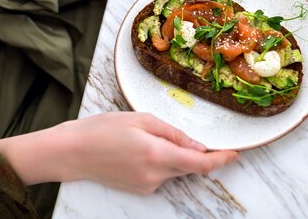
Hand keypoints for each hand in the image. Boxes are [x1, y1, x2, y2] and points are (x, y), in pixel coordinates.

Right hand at [0, 111, 238, 193]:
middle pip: (189, 166)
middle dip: (193, 152)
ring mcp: (147, 186)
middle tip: (178, 133)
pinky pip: (161, 174)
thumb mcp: (140, 119)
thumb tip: (197, 145)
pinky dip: (161, 162)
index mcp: (157, 155)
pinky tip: (140, 148)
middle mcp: (155, 176)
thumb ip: (172, 133)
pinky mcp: (139, 189)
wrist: (73, 152)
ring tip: (146, 137)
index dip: (221, 160)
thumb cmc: (103, 130)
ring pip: (175, 170)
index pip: (200, 163)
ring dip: (174, 155)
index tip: (234, 153)